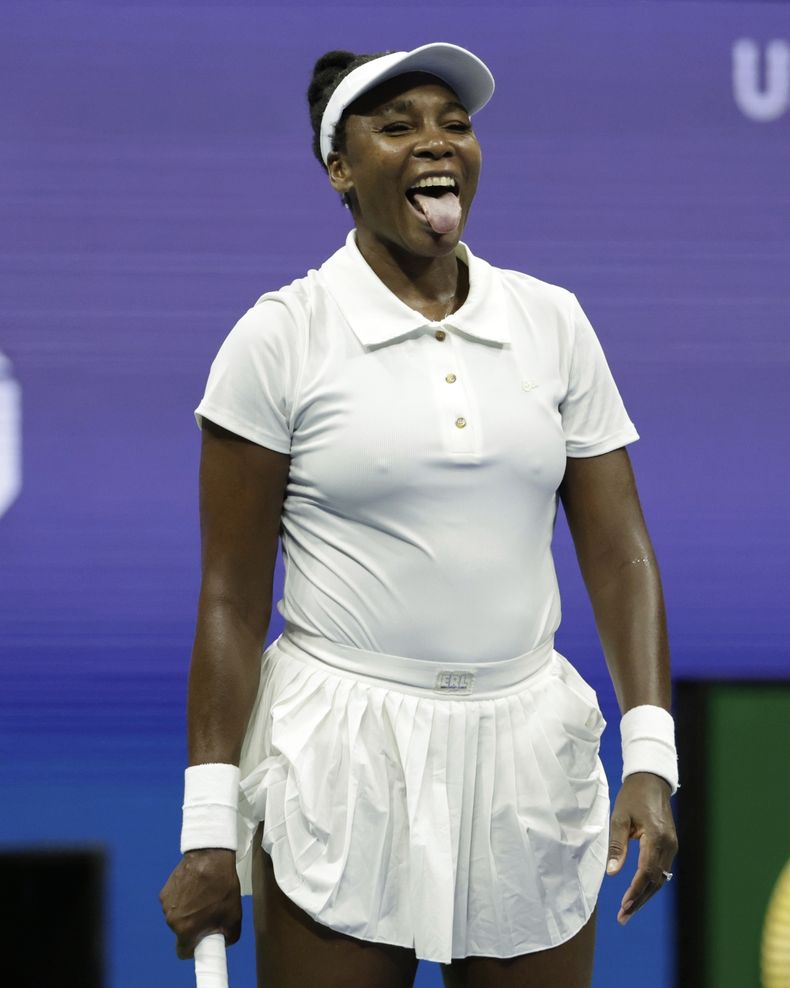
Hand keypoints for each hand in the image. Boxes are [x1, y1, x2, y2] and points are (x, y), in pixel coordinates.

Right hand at [159, 848, 241, 958]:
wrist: (211, 857)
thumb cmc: (223, 889)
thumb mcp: (234, 918)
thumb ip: (227, 938)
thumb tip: (221, 941)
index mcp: (186, 930)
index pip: (183, 952)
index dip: (193, 949)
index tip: (201, 940)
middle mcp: (171, 920)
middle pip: (181, 932)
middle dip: (193, 926)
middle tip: (207, 912)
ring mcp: (166, 904)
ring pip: (177, 916)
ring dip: (187, 911)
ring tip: (202, 895)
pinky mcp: (165, 890)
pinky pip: (174, 902)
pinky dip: (182, 898)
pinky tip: (194, 886)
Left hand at [606, 772, 677, 924]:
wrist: (651, 781)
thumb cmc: (632, 796)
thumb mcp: (619, 817)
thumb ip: (617, 846)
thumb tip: (612, 873)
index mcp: (657, 837)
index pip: (646, 872)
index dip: (635, 891)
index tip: (623, 906)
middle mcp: (669, 845)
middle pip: (655, 881)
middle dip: (639, 901)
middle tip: (623, 917)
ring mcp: (673, 846)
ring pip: (660, 878)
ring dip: (645, 895)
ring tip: (628, 911)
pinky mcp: (671, 845)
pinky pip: (662, 870)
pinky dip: (650, 883)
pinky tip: (639, 893)